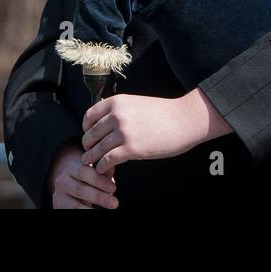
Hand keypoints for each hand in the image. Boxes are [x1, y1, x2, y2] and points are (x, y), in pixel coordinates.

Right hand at [47, 140, 118, 208]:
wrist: (68, 188)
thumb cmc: (87, 179)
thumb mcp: (93, 172)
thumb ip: (103, 171)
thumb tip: (112, 166)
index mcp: (71, 167)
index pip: (84, 172)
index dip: (98, 180)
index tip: (113, 188)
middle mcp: (62, 180)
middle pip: (80, 189)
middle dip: (98, 197)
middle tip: (115, 203)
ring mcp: (58, 195)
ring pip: (75, 204)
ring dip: (91, 209)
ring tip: (106, 210)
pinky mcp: (58, 206)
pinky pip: (72, 211)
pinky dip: (85, 212)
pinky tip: (95, 212)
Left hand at [81, 88, 231, 171]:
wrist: (184, 119)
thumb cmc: (163, 113)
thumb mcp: (136, 103)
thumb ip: (120, 110)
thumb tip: (105, 121)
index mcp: (117, 102)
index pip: (89, 116)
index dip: (86, 128)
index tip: (88, 135)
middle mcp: (117, 115)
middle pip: (90, 134)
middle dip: (88, 145)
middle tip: (89, 152)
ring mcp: (123, 132)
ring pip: (97, 148)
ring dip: (92, 158)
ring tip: (91, 163)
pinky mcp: (132, 149)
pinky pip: (108, 160)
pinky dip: (102, 166)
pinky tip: (104, 169)